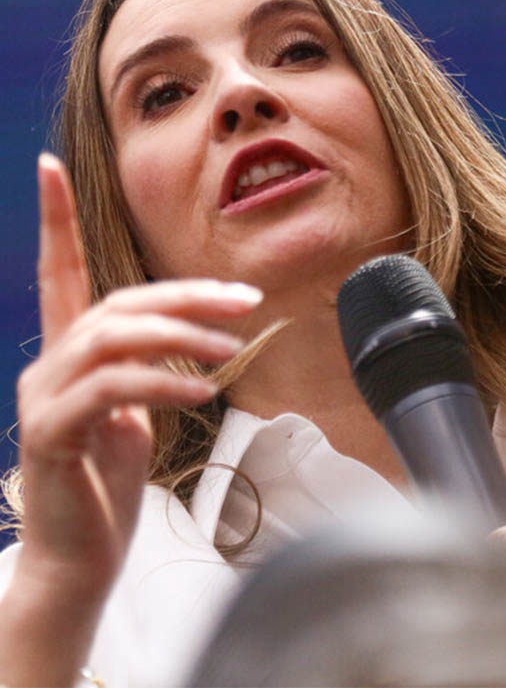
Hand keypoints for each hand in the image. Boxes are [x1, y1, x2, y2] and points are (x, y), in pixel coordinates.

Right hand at [1, 156, 261, 685]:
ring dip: (180, 336)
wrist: (81, 555)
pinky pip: (111, 391)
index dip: (55, 220)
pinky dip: (162, 384)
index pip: (60, 273)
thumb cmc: (111, 483)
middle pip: (116, 303)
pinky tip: (202, 394)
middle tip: (246, 301)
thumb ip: (148, 370)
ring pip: (111, 338)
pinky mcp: (51, 434)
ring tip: (231, 349)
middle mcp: (48, 365)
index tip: (50, 164)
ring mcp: (44, 398)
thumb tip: (189, 342)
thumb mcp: (136, 414)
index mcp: (69, 354)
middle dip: (184, 295)